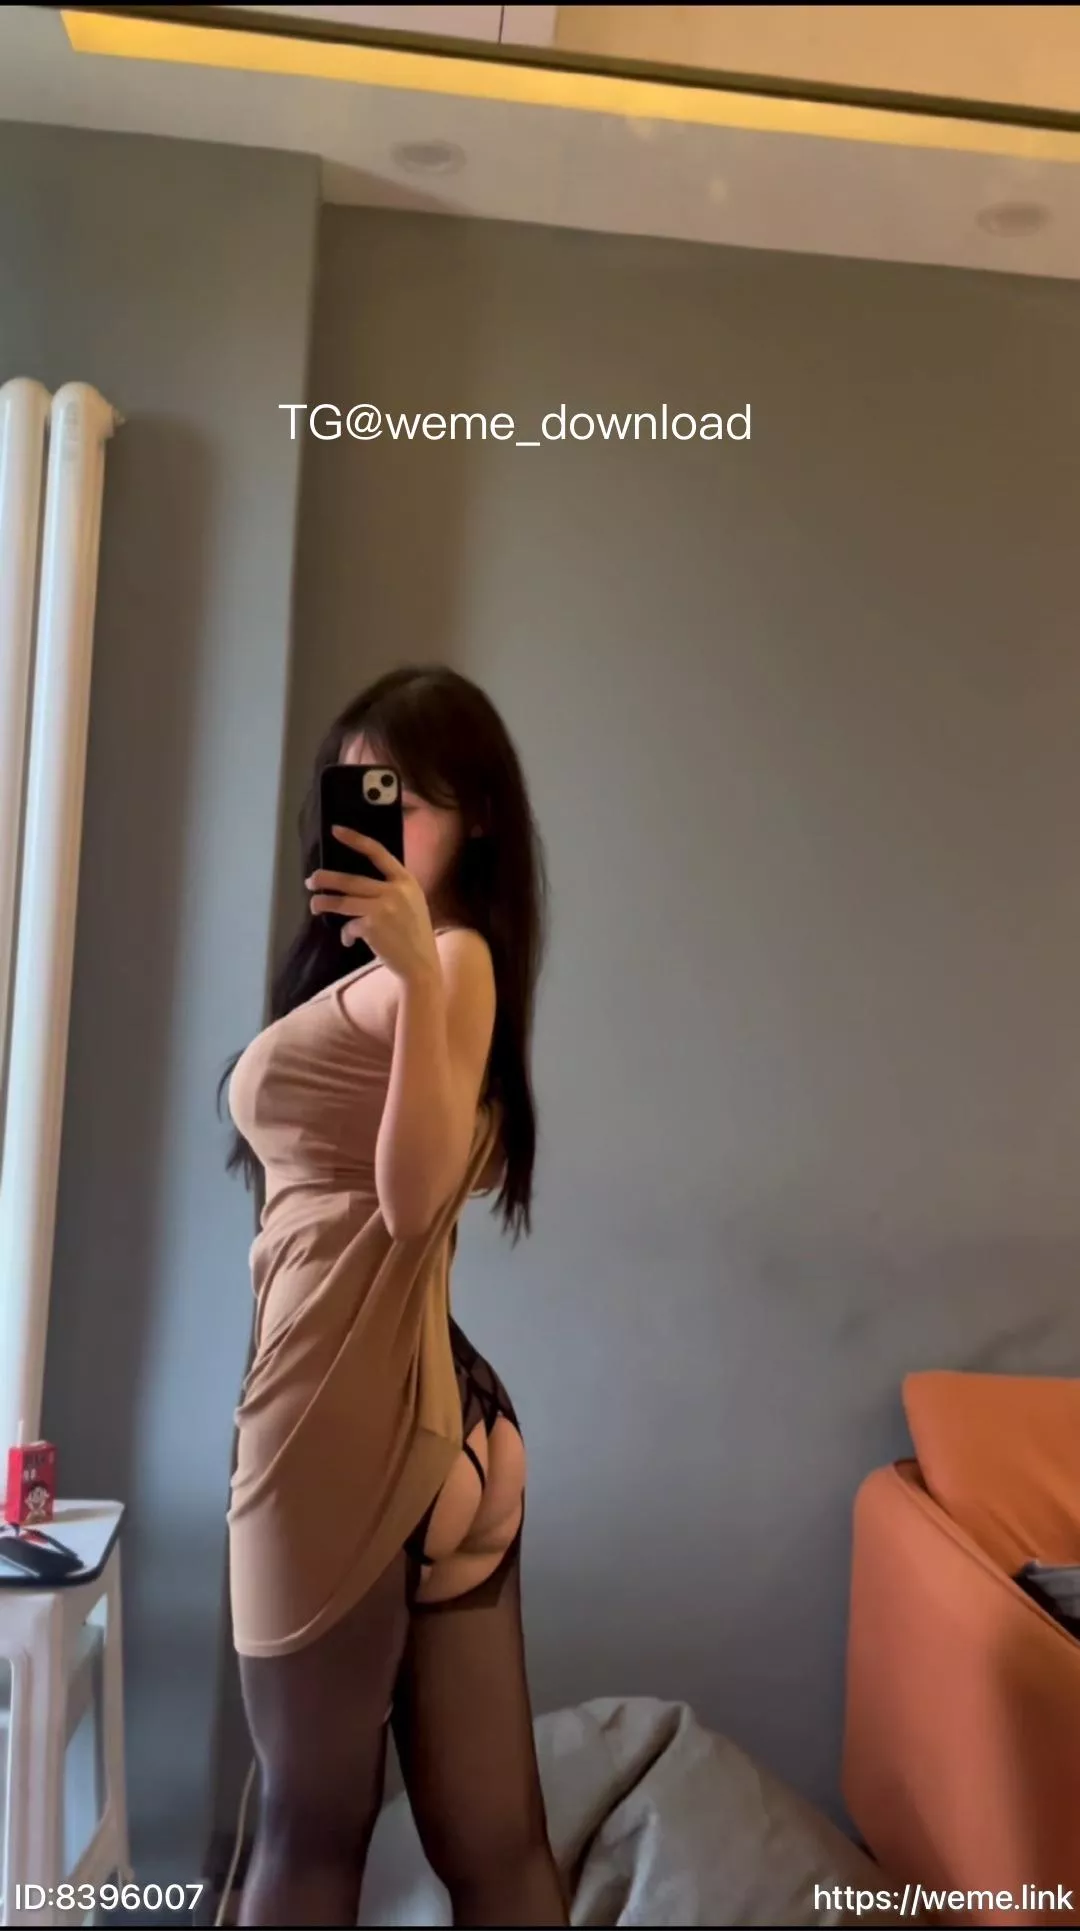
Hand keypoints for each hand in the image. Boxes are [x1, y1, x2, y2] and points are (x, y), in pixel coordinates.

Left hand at [306, 828, 439, 982]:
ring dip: (324, 903)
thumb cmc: (414, 934)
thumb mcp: (412, 903)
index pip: (378, 852)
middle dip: (327, 879)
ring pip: (343, 902)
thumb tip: (356, 884)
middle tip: (311, 880)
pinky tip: (348, 940)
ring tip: (314, 904)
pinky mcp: (372, 927)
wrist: (422, 964)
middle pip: (351, 880)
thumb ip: (391, 889)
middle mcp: (395, 891)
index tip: (336, 830)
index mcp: (406, 881)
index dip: (355, 839)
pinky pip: (349, 926)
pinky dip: (345, 934)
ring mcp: (383, 908)